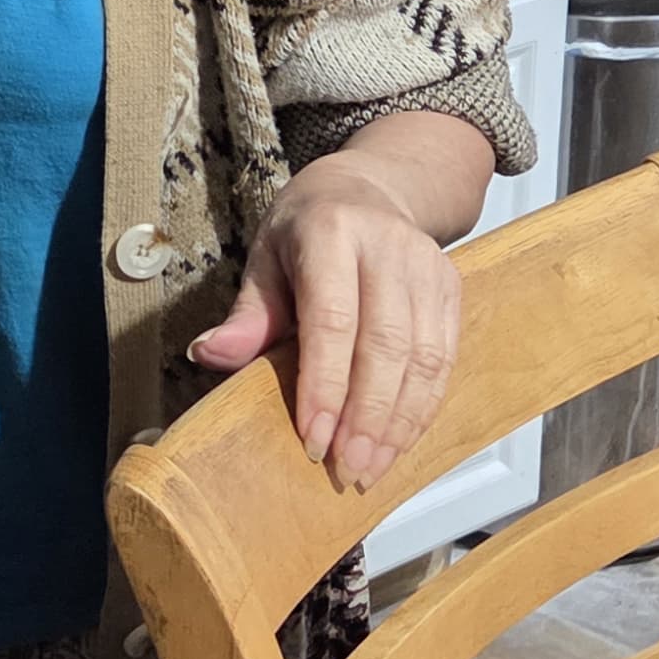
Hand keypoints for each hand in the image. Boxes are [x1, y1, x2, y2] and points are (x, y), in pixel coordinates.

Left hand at [188, 159, 463, 487]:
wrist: (370, 190)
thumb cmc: (306, 233)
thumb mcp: (264, 260)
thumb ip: (246, 315)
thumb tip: (207, 355)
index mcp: (329, 232)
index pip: (331, 320)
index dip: (324, 385)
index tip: (312, 438)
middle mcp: (387, 246)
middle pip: (385, 344)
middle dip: (366, 416)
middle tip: (346, 468)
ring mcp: (427, 266)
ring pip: (423, 356)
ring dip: (399, 421)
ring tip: (372, 467)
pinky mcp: (451, 288)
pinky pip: (444, 357)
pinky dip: (423, 406)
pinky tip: (400, 440)